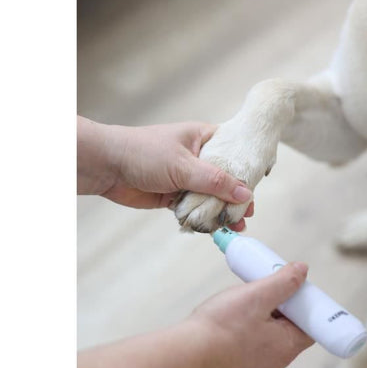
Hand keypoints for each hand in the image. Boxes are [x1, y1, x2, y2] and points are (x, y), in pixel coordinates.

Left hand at [77, 117, 253, 230]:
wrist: (107, 167)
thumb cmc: (144, 153)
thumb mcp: (184, 165)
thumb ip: (216, 181)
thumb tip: (246, 193)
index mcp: (202, 139)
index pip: (232, 153)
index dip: (246, 169)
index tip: (259, 185)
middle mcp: (197, 158)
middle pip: (224, 178)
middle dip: (236, 196)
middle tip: (248, 213)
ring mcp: (186, 178)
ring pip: (210, 195)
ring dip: (221, 210)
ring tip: (237, 225)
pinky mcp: (174, 195)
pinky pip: (195, 207)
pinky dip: (204, 217)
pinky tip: (215, 227)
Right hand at [188, 262, 313, 367]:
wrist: (186, 353)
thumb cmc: (222, 326)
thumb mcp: (257, 295)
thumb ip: (283, 282)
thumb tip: (302, 270)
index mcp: (286, 347)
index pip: (310, 326)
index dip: (306, 305)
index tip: (294, 289)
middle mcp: (275, 362)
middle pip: (290, 329)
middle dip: (281, 306)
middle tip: (266, 288)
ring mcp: (256, 367)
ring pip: (269, 335)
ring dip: (263, 315)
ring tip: (246, 299)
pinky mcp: (238, 367)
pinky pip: (253, 343)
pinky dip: (249, 327)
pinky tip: (233, 316)